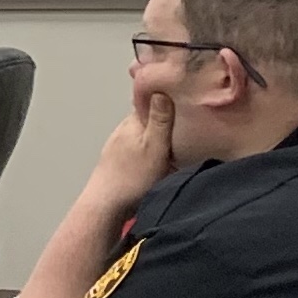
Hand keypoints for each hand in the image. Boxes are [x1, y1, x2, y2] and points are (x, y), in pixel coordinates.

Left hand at [78, 91, 176, 215]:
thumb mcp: (154, 147)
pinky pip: (142, 148)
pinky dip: (153, 149)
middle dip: (167, 115)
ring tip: (180, 137)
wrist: (107, 206)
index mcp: (132, 122)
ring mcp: (121, 147)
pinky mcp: (122, 162)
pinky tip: (163, 157)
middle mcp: (124, 131)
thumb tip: (161, 90)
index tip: (185, 94)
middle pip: (149, 117)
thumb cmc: (132, 178)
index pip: (150, 100)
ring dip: (160, 134)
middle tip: (190, 117)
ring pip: (145, 134)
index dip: (167, 95)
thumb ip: (159, 121)